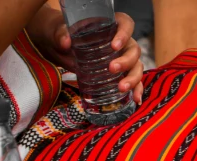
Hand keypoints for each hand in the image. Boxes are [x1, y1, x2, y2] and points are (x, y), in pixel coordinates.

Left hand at [28, 8, 143, 104]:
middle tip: (111, 69)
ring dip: (132, 78)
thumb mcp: (60, 31)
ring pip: (136, 66)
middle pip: (133, 49)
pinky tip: (136, 99)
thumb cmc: (64, 35)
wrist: (61, 48)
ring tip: (121, 88)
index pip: (126, 24)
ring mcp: (122, 58)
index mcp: (110, 25)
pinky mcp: (120, 74)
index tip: (114, 46)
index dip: (124, 33)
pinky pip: (133, 80)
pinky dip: (136, 90)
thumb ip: (61, 34)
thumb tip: (65, 42)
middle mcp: (121, 42)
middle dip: (126, 61)